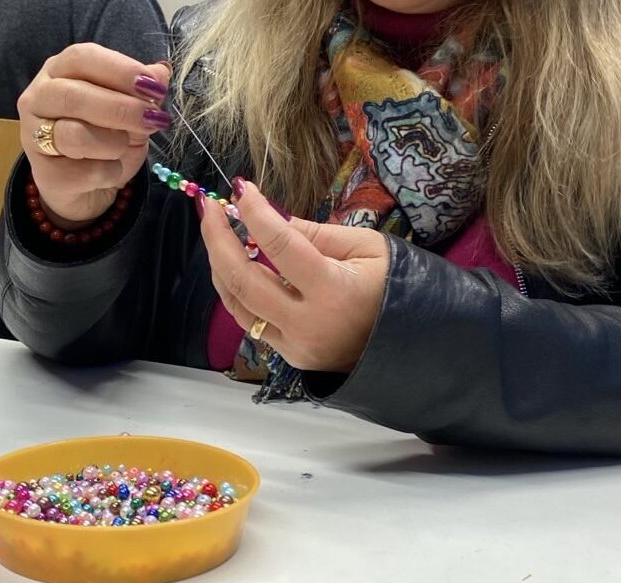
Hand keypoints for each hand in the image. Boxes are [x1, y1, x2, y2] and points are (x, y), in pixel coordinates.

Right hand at [16, 44, 170, 227]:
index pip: (82, 58)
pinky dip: (109, 173)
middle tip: (153, 120)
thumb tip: (161, 72)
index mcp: (58, 71)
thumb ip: (142, 91)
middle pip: (73, 95)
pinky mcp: (44, 174)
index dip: (120, 70)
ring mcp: (33, 136)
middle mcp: (38, 98)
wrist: (90, 189)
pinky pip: (83, 172)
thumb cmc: (106, 140)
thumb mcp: (130, 111)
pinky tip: (111, 172)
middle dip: (120, 108)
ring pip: (75, 135)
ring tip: (124, 147)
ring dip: (114, 143)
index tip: (154, 87)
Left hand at [198, 179, 388, 373]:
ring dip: (219, 267)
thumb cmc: (395, 287)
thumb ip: (315, 234)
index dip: (256, 213)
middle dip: (218, 240)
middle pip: (244, 279)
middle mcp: (308, 322)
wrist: (411, 344)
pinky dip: (237, 291)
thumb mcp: (366, 248)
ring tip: (215, 233)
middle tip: (209, 208)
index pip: (281, 245)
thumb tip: (270, 217)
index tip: (242, 188)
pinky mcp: (289, 355)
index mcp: (333, 290)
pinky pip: (251, 321)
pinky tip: (233, 266)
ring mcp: (295, 344)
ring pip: (238, 305)